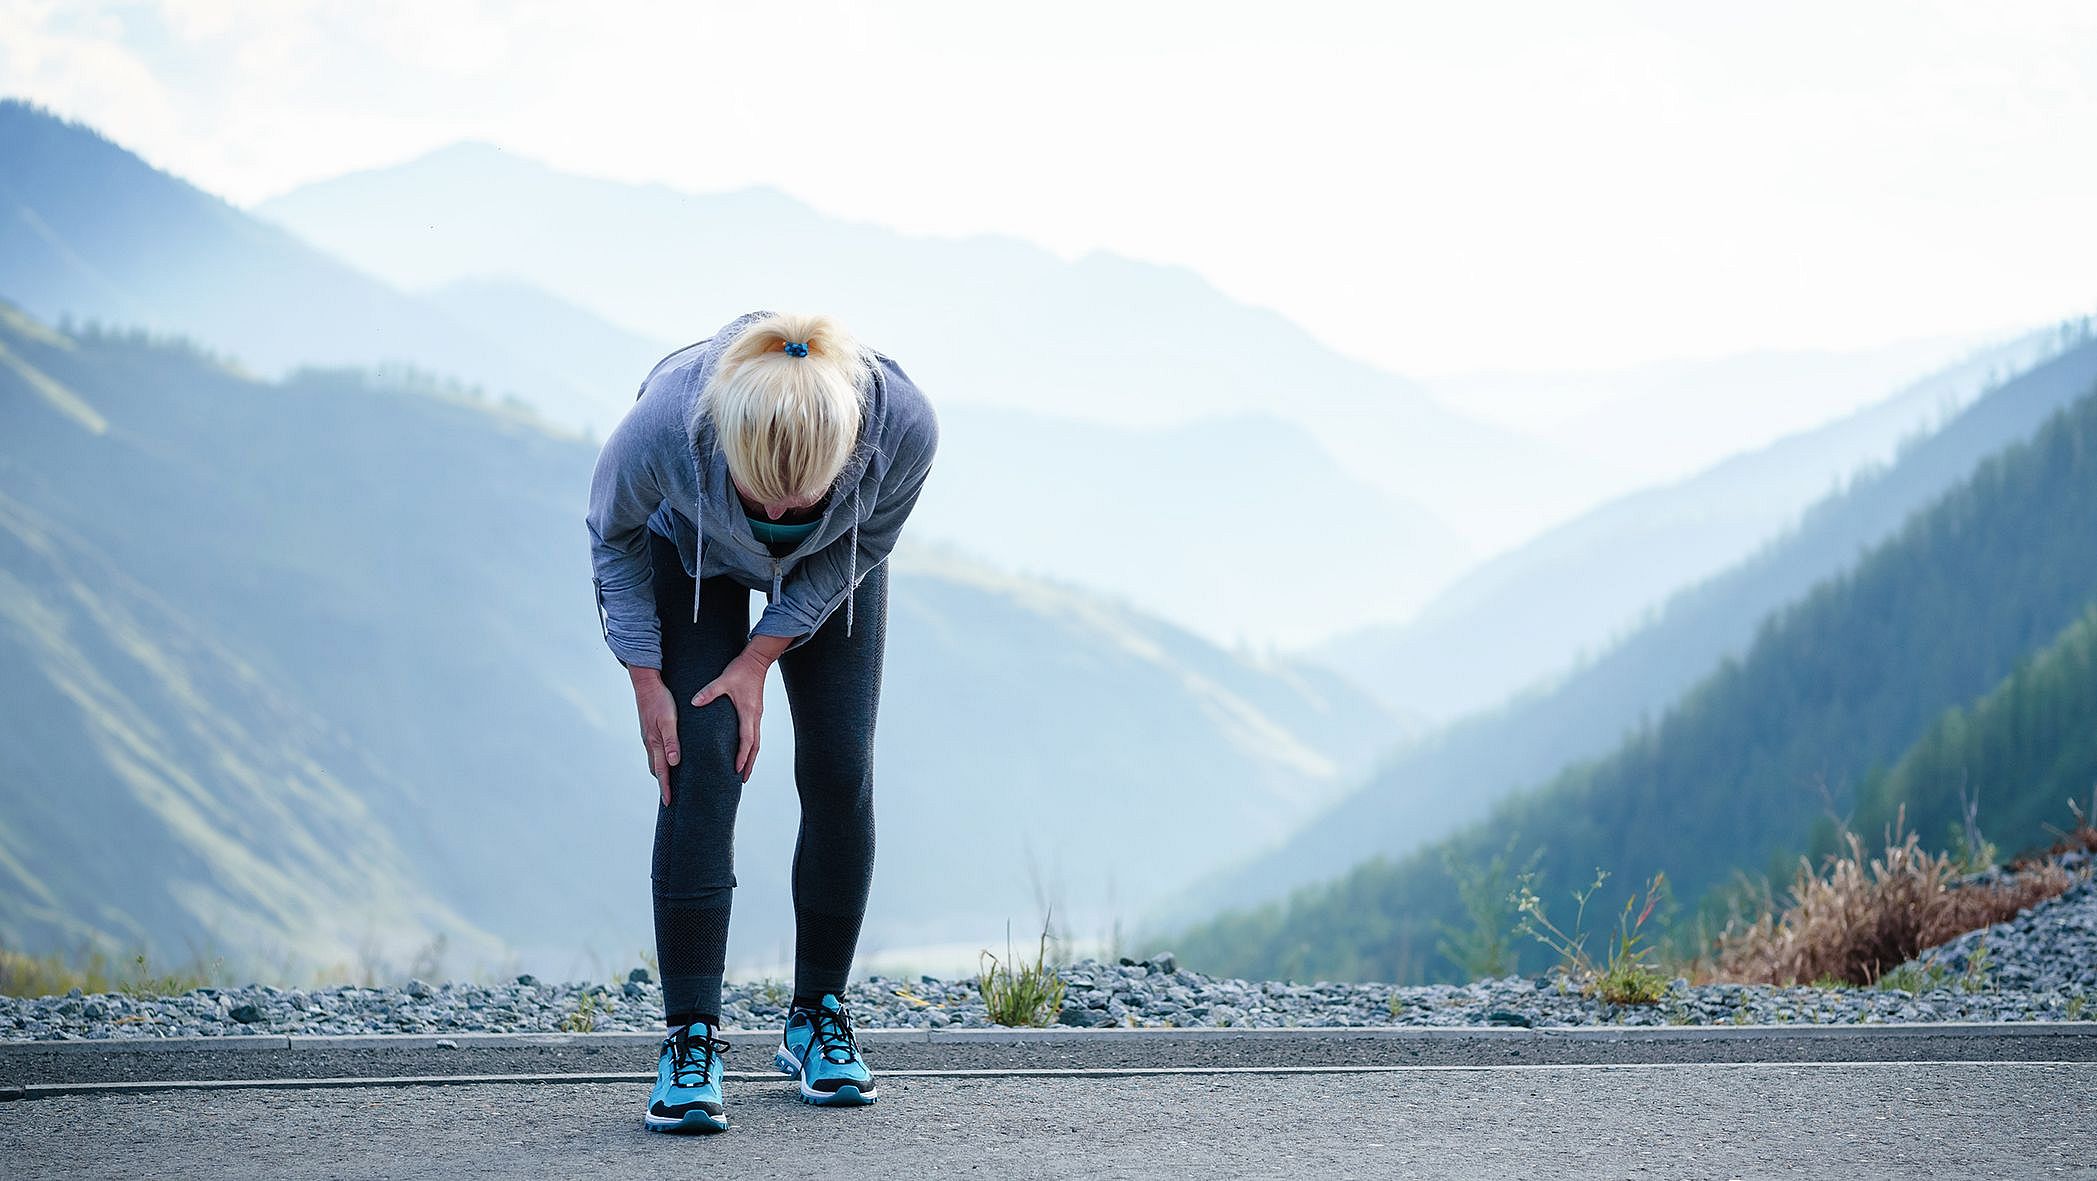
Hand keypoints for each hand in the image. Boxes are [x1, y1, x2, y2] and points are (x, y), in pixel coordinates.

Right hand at [629, 667, 679, 805]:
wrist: (646, 684)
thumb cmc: (661, 701)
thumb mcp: (669, 720)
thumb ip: (672, 741)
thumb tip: (674, 763)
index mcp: (655, 743)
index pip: (662, 771)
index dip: (666, 787)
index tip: (668, 803)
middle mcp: (650, 743)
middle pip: (656, 769)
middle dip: (663, 784)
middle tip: (670, 798)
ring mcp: (648, 737)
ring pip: (655, 761)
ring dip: (662, 773)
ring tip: (670, 783)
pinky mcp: (650, 731)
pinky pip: (655, 751)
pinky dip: (662, 760)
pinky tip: (668, 759)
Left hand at [693, 648, 774, 779]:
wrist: (757, 661)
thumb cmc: (741, 670)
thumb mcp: (723, 680)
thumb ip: (708, 692)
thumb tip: (694, 703)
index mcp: (747, 712)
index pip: (747, 740)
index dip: (743, 756)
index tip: (737, 769)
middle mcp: (754, 716)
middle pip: (755, 746)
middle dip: (749, 763)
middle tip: (743, 779)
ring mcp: (756, 715)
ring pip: (756, 741)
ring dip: (751, 757)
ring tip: (744, 771)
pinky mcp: (755, 712)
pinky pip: (754, 734)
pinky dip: (750, 746)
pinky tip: (744, 751)